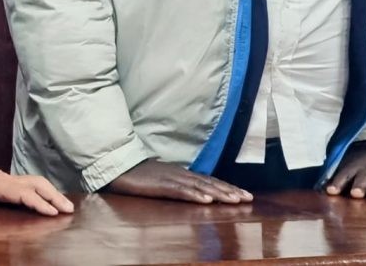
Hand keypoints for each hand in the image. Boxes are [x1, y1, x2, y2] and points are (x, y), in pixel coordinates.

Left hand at [0, 163, 73, 215]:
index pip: (21, 192)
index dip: (37, 202)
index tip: (51, 211)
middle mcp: (5, 179)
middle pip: (35, 183)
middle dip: (53, 195)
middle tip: (69, 209)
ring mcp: (7, 181)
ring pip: (35, 183)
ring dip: (52, 193)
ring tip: (66, 206)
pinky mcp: (7, 185)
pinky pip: (30, 187)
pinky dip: (44, 192)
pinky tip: (51, 201)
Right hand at [107, 159, 252, 203]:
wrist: (117, 165)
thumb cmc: (138, 174)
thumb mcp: (161, 179)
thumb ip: (176, 184)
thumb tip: (193, 191)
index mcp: (180, 174)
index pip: (209, 180)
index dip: (227, 187)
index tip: (244, 194)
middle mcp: (180, 174)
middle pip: (209, 182)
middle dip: (229, 190)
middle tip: (248, 198)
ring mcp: (171, 178)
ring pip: (200, 186)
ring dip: (219, 193)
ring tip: (235, 200)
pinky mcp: (160, 185)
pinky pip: (181, 191)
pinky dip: (195, 195)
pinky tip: (207, 200)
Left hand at [325, 147, 365, 198]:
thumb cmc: (357, 168)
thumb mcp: (346, 169)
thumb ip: (337, 180)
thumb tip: (320, 191)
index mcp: (351, 168)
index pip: (343, 175)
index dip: (337, 183)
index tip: (331, 192)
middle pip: (362, 178)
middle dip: (359, 186)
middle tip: (356, 194)